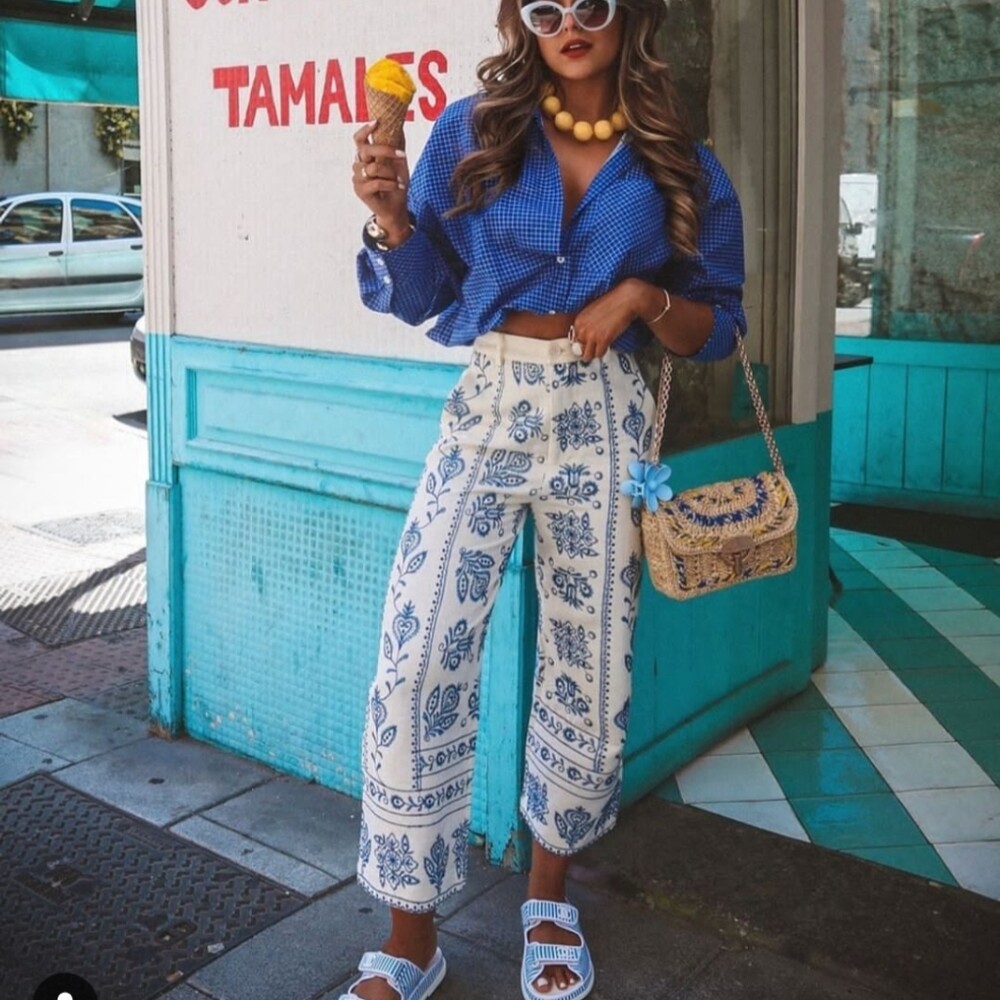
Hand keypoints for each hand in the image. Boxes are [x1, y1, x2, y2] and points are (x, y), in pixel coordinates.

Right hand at [351, 122, 409, 236]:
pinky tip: (398, 186)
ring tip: (399, 180)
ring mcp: (357, 178)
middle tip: (402, 155)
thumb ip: (397, 146)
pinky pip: (376, 182)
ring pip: (373, 168)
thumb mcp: (400, 163)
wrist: (396, 207)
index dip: (365, 130)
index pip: (359, 140)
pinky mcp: (360, 191)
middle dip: (385, 150)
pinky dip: (390, 184)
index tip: (377, 122)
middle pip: (366, 150)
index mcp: (365, 156)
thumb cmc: (396, 184)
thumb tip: (400, 126)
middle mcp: (358, 165)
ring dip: (390, 173)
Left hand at [569, 279, 645, 361]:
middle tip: (594, 348)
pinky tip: (607, 346)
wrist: (625, 300)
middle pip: (579, 350)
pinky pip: (599, 354)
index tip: (587, 345)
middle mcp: (582, 329)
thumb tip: (586, 337)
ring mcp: (592, 335)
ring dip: (594, 354)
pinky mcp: (603, 339)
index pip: (574, 340)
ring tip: (600, 349)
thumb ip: (586, 324)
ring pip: (588, 355)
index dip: (582, 343)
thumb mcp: (592, 311)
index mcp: (578, 321)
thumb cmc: (612, 303)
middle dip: (587, 350)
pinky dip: (603, 353)